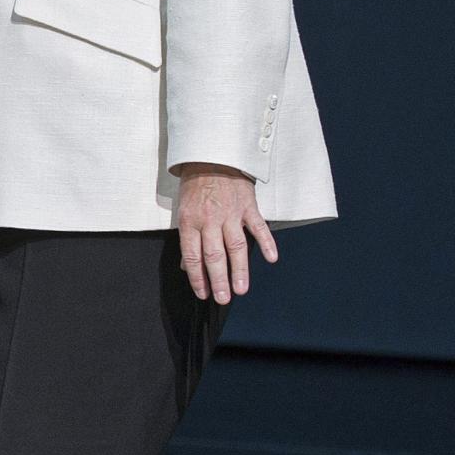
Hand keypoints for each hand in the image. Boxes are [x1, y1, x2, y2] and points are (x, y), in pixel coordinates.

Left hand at [173, 163, 278, 303]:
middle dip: (218, 280)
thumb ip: (188, 238)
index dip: (197, 277)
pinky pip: (258, 227)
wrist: (211, 156)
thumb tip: (186, 265)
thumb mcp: (183, 209)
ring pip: (236, 246)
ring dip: (239, 270)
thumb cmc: (195, 184)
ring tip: (241, 289)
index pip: (192, 255)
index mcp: (190, 221)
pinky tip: (271, 258)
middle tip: (222, 299)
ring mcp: (230, 213)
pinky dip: (266, 242)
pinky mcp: (248, 206)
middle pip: (214, 255)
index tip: (202, 293)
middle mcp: (209, 220)